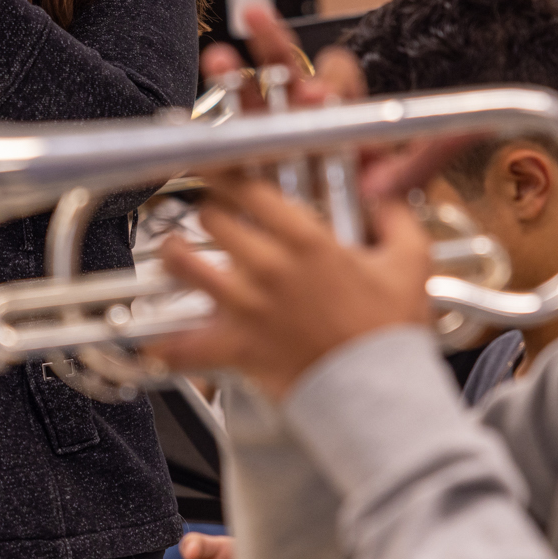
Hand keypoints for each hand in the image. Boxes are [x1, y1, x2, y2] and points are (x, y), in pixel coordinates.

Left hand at [149, 171, 432, 400]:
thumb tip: (381, 192)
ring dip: (174, 253)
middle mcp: (270, 267)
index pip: (250, 188)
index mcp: (309, 242)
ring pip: (184, 264)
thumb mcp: (410, 261)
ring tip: (174, 249)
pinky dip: (161, 341)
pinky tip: (147, 333)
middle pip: (212, 217)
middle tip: (207, 209)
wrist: (379, 392)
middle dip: (207, 208)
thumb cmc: (391, 331)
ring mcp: (247, 307)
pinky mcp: (236, 346)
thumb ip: (394, 216)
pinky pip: (184, 344)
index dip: (228, 172)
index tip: (220, 166)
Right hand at [206, 1, 470, 202]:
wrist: (340, 270)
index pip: (337, 80)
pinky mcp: (244, 173)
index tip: (324, 84)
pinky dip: (214, 127)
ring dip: (235, 78)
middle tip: (256, 20)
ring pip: (252, 103)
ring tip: (219, 59)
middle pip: (287, 74)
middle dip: (273, 47)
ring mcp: (272, 146)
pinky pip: (228, 145)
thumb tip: (482, 125)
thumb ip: (433, 154)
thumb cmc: (372, 227)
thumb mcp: (403, 187)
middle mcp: (305, 126)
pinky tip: (200, 113)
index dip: (330, 78)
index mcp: (344, 121)